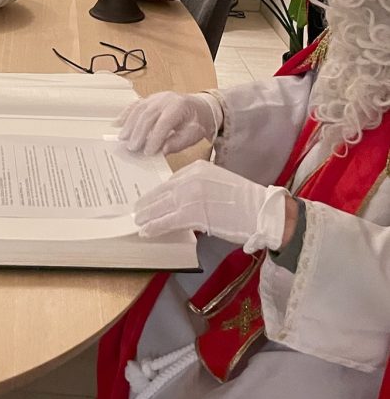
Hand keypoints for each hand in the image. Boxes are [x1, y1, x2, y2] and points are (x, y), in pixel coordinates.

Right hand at [118, 91, 222, 155]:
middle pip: (148, 115)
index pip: (164, 122)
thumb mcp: (192, 135)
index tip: (148, 152)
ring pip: (139, 109)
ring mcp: (155, 97)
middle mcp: (165, 99)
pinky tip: (118, 123)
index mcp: (179, 106)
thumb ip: (178, 142)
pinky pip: (135, 105)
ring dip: (129, 124)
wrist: (199, 107)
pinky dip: (125, 114)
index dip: (155, 137)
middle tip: (131, 148)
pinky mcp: (149, 99)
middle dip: (138, 133)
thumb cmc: (196, 122)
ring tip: (123, 138)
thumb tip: (162, 150)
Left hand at [134, 160, 289, 252]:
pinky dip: (155, 226)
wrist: (261, 211)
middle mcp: (191, 178)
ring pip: (162, 206)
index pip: (170, 180)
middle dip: (148, 203)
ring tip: (139, 221)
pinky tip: (147, 230)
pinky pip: (168, 220)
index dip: (158, 192)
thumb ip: (198, 186)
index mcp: (197, 168)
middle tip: (137, 210)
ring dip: (148, 215)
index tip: (148, 198)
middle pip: (162, 191)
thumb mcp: (217, 182)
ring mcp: (191, 195)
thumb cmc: (244, 200)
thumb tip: (181, 201)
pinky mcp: (193, 213)